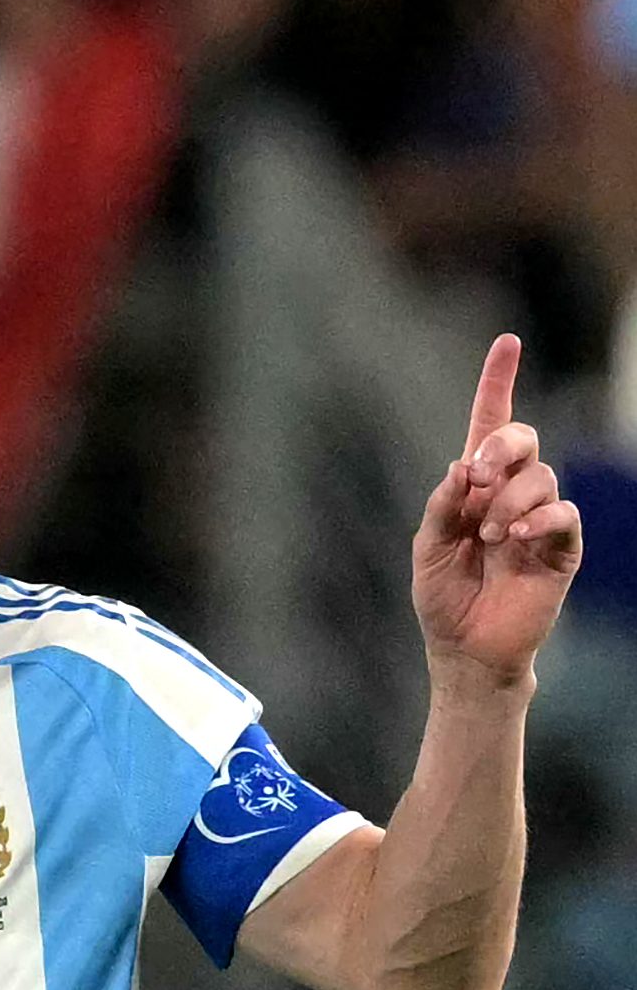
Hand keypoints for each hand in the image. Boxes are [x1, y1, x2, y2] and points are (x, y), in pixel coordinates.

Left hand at [412, 333, 581, 688]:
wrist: (466, 648)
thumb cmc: (443, 596)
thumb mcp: (428, 545)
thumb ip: (443, 503)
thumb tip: (462, 466)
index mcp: (476, 484)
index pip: (490, 421)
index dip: (499, 381)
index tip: (507, 342)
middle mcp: (511, 492)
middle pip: (522, 438)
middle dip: (500, 447)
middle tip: (475, 476)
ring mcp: (539, 518)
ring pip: (541, 477)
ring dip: (509, 500)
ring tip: (488, 536)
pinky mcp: (561, 548)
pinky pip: (562, 514)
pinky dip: (537, 519)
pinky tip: (514, 540)